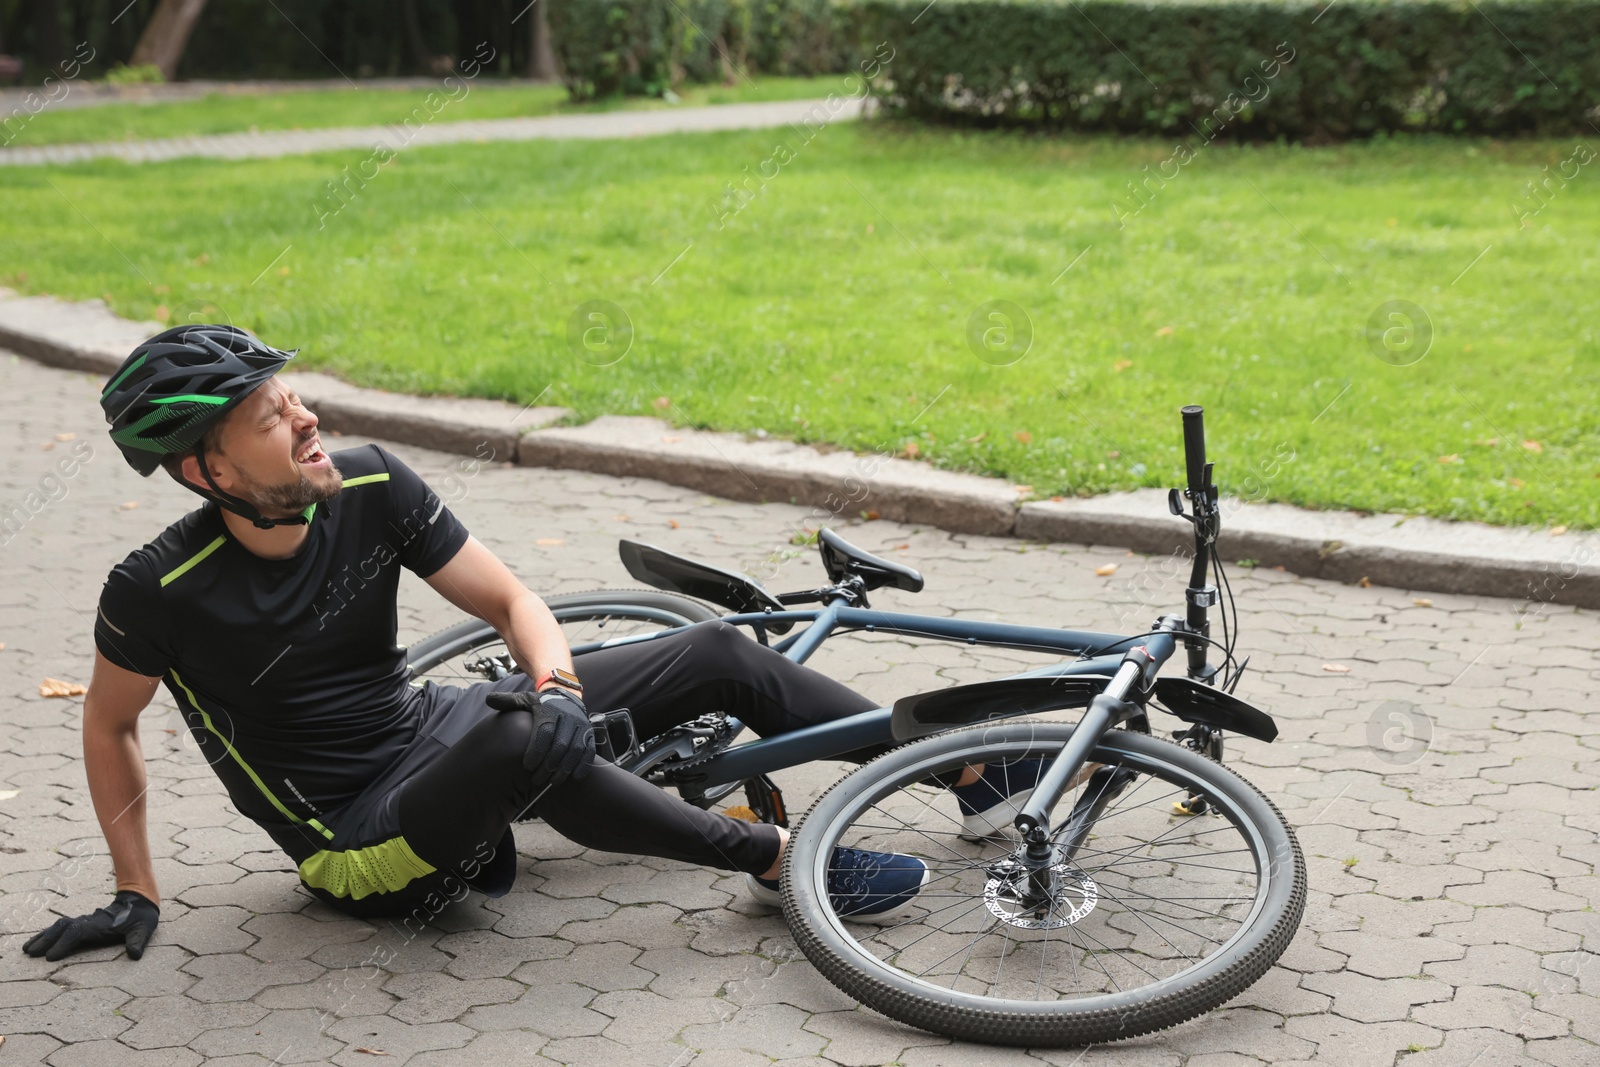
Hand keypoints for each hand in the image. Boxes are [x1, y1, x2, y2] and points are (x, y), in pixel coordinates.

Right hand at [24, 890, 158, 961]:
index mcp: (100, 925)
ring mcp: (84, 922)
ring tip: (27, 949)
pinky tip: (37, 941)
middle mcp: (88, 922)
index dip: (64, 944)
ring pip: (59, 927)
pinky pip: (61, 928)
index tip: (50, 957)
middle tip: (30, 954)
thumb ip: (138, 941)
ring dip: (43, 937)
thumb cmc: (141, 917)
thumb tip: (135, 954)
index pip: (77, 934)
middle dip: (46, 941)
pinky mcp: (82, 923)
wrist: (139, 900)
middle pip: (62, 929)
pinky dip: (48, 934)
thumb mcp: (143, 929)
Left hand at [485, 687, 594, 787]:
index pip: (544, 733)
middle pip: (560, 745)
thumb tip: (489, 699)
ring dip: (565, 768)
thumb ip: (508, 701)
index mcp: (550, 710)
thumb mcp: (524, 699)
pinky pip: (589, 751)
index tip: (527, 766)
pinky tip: (574, 777)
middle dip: (548, 765)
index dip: (536, 751)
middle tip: (537, 780)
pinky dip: (583, 765)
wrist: (566, 696)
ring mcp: (580, 726)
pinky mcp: (589, 734)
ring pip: (576, 750)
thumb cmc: (541, 704)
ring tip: (553, 782)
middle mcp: (568, 717)